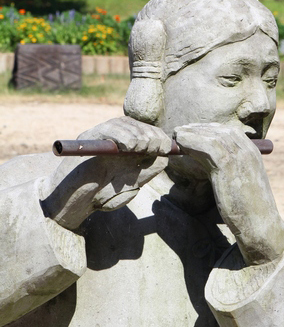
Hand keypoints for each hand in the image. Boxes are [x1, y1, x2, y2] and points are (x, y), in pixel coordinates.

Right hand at [41, 117, 170, 229]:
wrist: (74, 203)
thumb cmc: (104, 194)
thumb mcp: (134, 182)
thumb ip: (150, 168)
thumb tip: (166, 153)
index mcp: (128, 146)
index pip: (148, 132)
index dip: (160, 137)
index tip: (166, 148)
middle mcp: (115, 138)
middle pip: (138, 125)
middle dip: (151, 135)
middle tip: (154, 148)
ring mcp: (100, 136)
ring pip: (124, 123)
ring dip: (138, 134)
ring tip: (141, 147)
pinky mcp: (88, 138)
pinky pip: (106, 129)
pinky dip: (121, 135)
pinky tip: (128, 146)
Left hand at [174, 123, 283, 264]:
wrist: (261, 226)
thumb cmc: (248, 209)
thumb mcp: (239, 182)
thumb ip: (227, 169)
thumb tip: (207, 162)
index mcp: (252, 152)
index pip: (227, 131)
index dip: (207, 130)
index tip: (191, 132)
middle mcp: (247, 150)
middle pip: (218, 130)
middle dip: (197, 129)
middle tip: (180, 132)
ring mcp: (239, 156)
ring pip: (211, 135)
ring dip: (191, 133)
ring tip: (177, 136)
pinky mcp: (228, 166)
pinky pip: (206, 146)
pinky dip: (191, 141)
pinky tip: (181, 144)